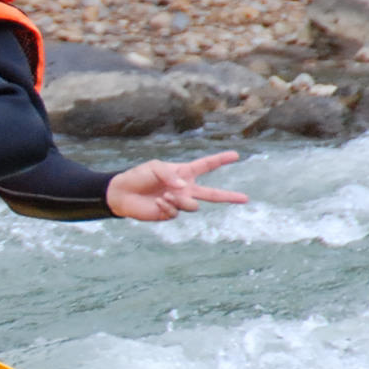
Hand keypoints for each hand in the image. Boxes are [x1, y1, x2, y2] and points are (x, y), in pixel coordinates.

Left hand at [106, 151, 247, 221]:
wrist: (122, 193)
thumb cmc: (139, 176)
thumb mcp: (154, 168)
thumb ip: (170, 175)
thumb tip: (184, 188)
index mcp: (184, 173)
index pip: (206, 166)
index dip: (221, 160)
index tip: (236, 155)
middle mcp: (185, 189)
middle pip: (212, 194)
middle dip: (229, 196)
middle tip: (246, 198)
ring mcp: (178, 202)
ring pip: (192, 205)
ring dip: (180, 200)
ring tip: (165, 195)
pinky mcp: (169, 214)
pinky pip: (176, 212)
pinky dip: (167, 206)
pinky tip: (157, 201)